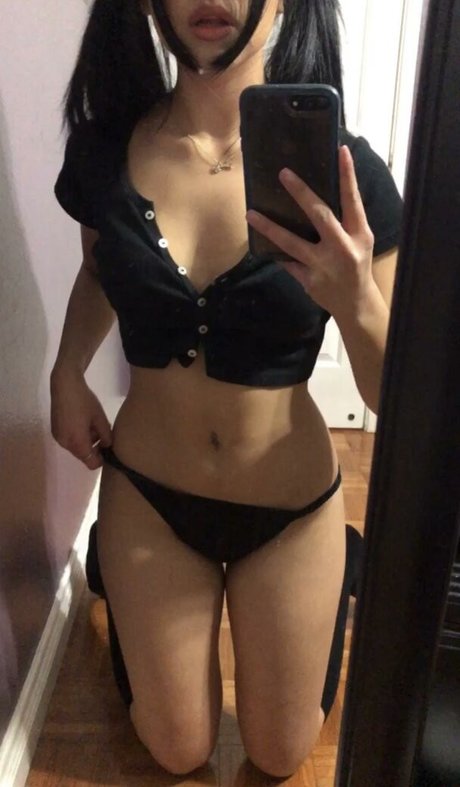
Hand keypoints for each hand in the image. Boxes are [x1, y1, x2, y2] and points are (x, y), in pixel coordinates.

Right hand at [50, 370, 111, 469]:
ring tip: (92, 423)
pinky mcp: (55, 430)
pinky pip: (69, 440)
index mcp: (77, 442)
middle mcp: (65, 444)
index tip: (108, 449)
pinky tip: (82, 421)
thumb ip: (106, 436)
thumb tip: (108, 446)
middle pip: (83, 456)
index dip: (101, 459)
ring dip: (86, 441)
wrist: (64, 385)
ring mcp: (58, 437)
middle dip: (94, 448)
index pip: (91, 463)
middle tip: (102, 432)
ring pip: (76, 447)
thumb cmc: (84, 401)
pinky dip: (77, 436)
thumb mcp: (100, 418)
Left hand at [246, 145, 375, 317]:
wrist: (355, 304)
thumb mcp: (360, 241)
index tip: (341, 151)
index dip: (348, 175)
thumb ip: (346, 220)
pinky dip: (275, 252)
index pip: (353, 200)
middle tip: (283, 174)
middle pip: (320, 216)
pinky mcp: (309, 281)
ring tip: (250, 214)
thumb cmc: (356, 265)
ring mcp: (323, 266)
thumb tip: (321, 192)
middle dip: (301, 193)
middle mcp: (342, 248)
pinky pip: (287, 262)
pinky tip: (260, 242)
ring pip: (291, 243)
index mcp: (359, 234)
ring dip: (269, 227)